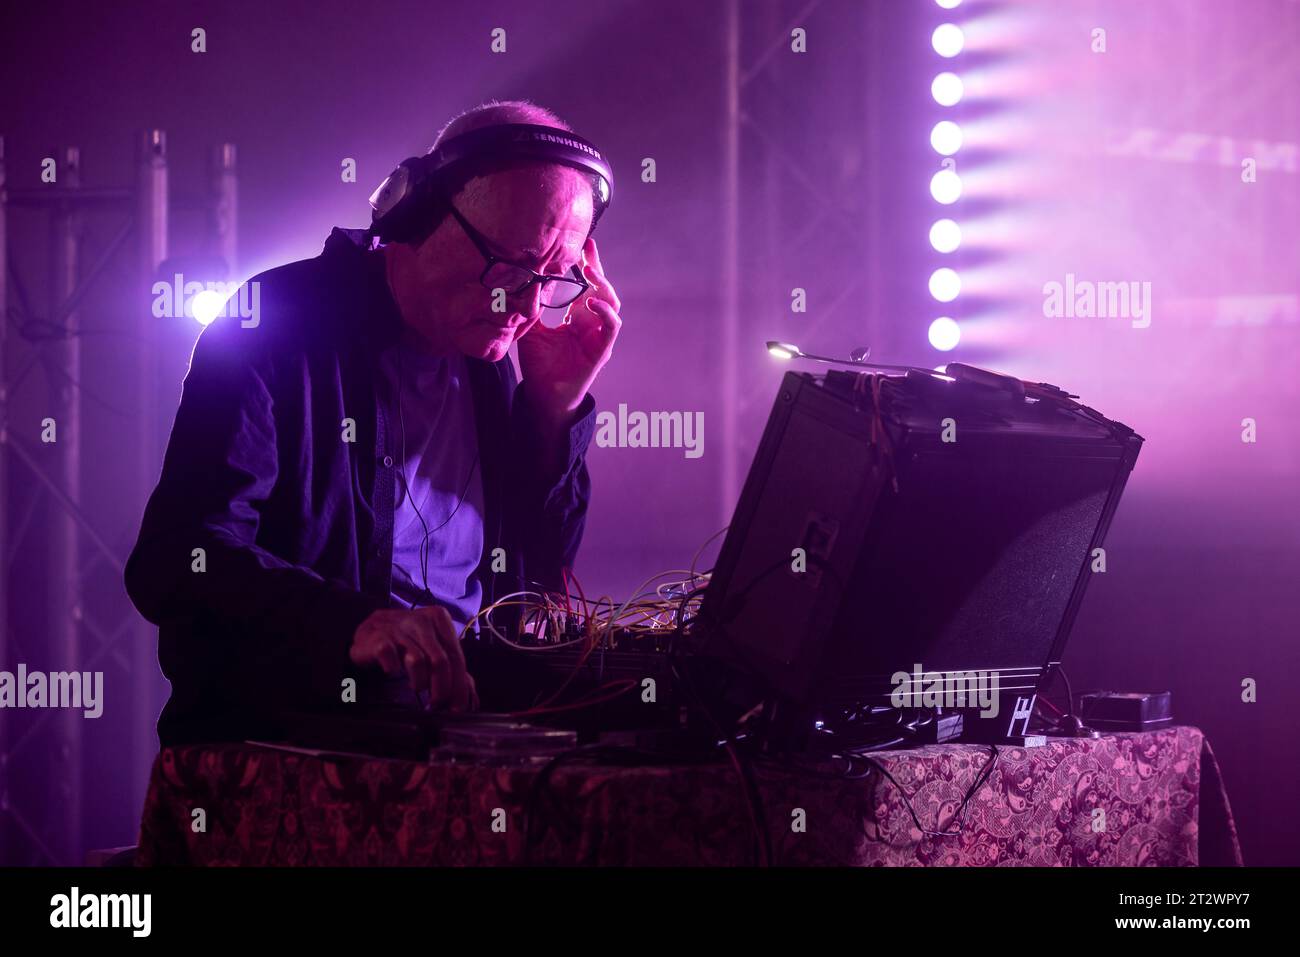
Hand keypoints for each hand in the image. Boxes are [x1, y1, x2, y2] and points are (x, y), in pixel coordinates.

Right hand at [349, 607, 477, 710]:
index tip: (457, 708)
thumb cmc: (406, 645)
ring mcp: (397, 626)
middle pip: (440, 661)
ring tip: (417, 687)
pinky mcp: (377, 636)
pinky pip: (391, 660)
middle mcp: (419, 619)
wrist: (369, 634)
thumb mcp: (431, 650)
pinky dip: (393, 671)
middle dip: (441, 690)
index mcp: (438, 618)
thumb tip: (471, 701)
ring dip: (419, 682)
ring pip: (418, 662)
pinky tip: (393, 672)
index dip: (458, 686)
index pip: (456, 656)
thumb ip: (453, 671)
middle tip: (437, 706)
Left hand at [516, 236, 621, 425]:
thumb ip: (530, 309)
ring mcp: (598, 336)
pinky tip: (591, 302)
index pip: (587, 285)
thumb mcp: (530, 330)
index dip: (588, 264)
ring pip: (612, 303)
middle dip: (596, 268)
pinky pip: (612, 327)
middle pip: (602, 288)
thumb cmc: (540, 364)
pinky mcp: (601, 350)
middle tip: (586, 250)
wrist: (542, 395)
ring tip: (589, 273)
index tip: (583, 244)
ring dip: (603, 286)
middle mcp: (591, 323)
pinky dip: (605, 313)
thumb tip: (523, 283)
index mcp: (577, 316)